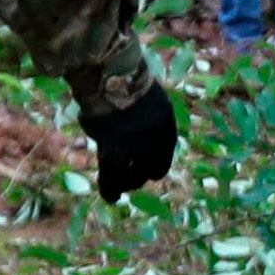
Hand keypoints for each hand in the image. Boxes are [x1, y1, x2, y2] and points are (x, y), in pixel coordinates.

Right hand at [80, 83, 178, 200]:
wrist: (112, 76)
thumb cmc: (130, 83)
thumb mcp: (150, 101)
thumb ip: (150, 122)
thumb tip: (143, 138)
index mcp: (165, 129)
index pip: (163, 157)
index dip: (155, 166)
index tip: (150, 172)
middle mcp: (152, 142)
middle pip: (148, 169)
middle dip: (140, 177)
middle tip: (132, 181)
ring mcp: (131, 146)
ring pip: (129, 176)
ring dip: (124, 185)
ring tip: (118, 194)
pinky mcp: (109, 148)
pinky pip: (110, 174)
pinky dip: (109, 187)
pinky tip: (110, 197)